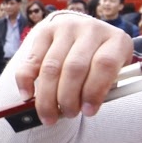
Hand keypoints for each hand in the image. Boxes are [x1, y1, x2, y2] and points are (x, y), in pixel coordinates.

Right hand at [6, 11, 134, 122]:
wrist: (86, 35)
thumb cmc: (101, 63)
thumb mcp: (114, 74)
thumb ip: (103, 90)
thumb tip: (83, 110)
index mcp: (116, 40)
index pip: (104, 65)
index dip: (94, 92)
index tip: (88, 112)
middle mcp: (92, 29)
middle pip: (74, 67)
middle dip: (68, 98)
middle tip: (68, 114)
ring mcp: (67, 27)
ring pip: (51, 67)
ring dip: (47, 97)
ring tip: (49, 115)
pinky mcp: (45, 30)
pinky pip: (32, 59)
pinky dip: (26, 81)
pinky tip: (27, 96)